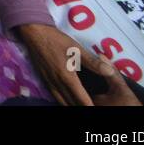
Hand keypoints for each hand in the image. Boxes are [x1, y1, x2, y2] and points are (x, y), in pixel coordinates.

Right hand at [16, 24, 139, 105]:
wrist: (34, 34)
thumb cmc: (56, 40)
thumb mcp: (76, 48)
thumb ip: (93, 62)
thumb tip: (110, 72)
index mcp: (67, 77)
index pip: (82, 99)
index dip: (90, 107)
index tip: (97, 110)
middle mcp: (57, 84)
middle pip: (71, 103)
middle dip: (82, 108)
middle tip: (92, 109)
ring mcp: (49, 83)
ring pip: (62, 102)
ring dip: (72, 106)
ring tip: (81, 107)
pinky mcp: (44, 80)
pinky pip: (55, 97)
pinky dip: (63, 102)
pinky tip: (67, 102)